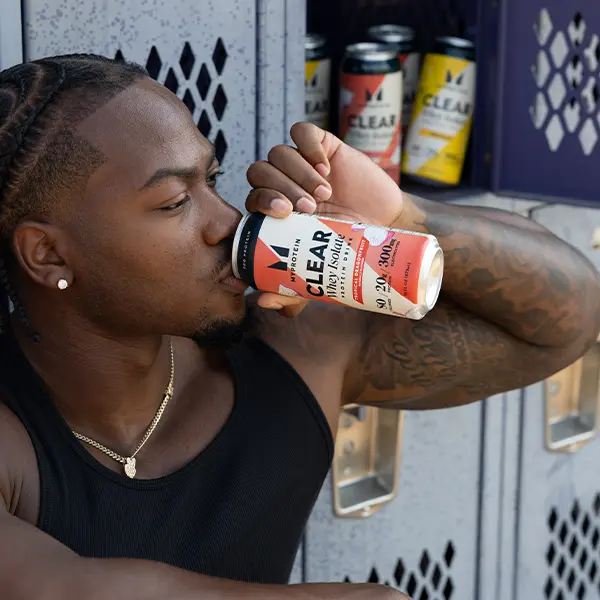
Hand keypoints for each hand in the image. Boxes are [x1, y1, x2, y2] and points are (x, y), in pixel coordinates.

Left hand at [245, 122, 405, 316]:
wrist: (387, 228)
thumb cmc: (349, 249)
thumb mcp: (320, 272)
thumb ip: (292, 289)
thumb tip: (261, 301)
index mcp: (276, 213)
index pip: (252, 198)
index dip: (262, 202)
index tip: (284, 214)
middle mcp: (284, 185)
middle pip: (259, 172)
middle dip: (280, 187)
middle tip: (309, 207)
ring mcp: (301, 165)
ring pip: (278, 153)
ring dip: (298, 172)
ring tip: (324, 192)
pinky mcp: (322, 146)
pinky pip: (302, 131)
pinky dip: (308, 145)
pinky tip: (324, 166)